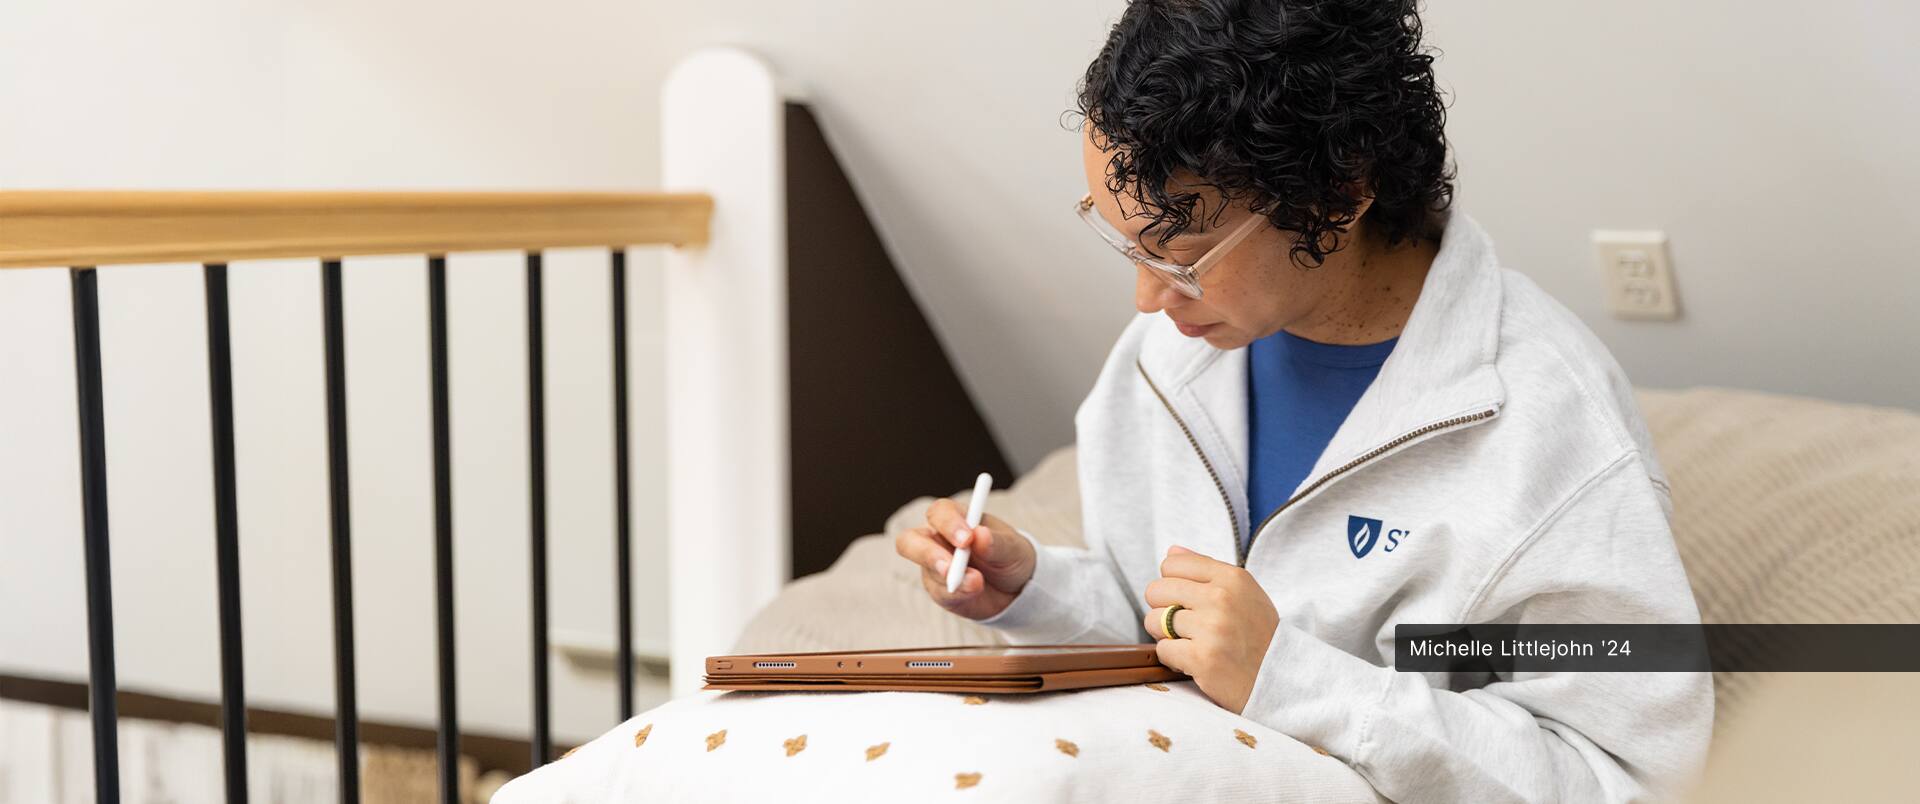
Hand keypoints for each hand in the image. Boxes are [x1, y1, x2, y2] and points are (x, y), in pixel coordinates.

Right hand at [894, 497, 1036, 620]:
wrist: (1016, 589)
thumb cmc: (1011, 557)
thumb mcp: (1013, 548)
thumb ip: (996, 542)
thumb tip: (980, 534)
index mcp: (956, 518)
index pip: (939, 513)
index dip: (948, 524)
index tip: (967, 538)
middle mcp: (938, 540)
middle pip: (910, 540)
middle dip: (927, 553)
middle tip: (950, 567)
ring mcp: (934, 566)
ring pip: (925, 569)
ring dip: (949, 577)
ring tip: (977, 582)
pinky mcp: (939, 590)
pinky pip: (939, 592)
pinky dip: (958, 593)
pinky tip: (975, 591)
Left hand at [1143, 545, 1279, 713]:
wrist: (1280, 678)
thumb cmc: (1259, 635)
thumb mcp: (1244, 593)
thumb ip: (1206, 569)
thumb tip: (1171, 550)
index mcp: (1231, 578)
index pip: (1172, 564)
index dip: (1172, 583)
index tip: (1186, 600)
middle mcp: (1221, 598)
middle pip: (1156, 590)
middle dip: (1162, 608)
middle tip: (1183, 624)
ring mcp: (1212, 629)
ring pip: (1154, 620)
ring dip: (1166, 635)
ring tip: (1190, 642)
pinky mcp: (1203, 658)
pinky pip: (1162, 649)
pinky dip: (1173, 658)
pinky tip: (1193, 660)